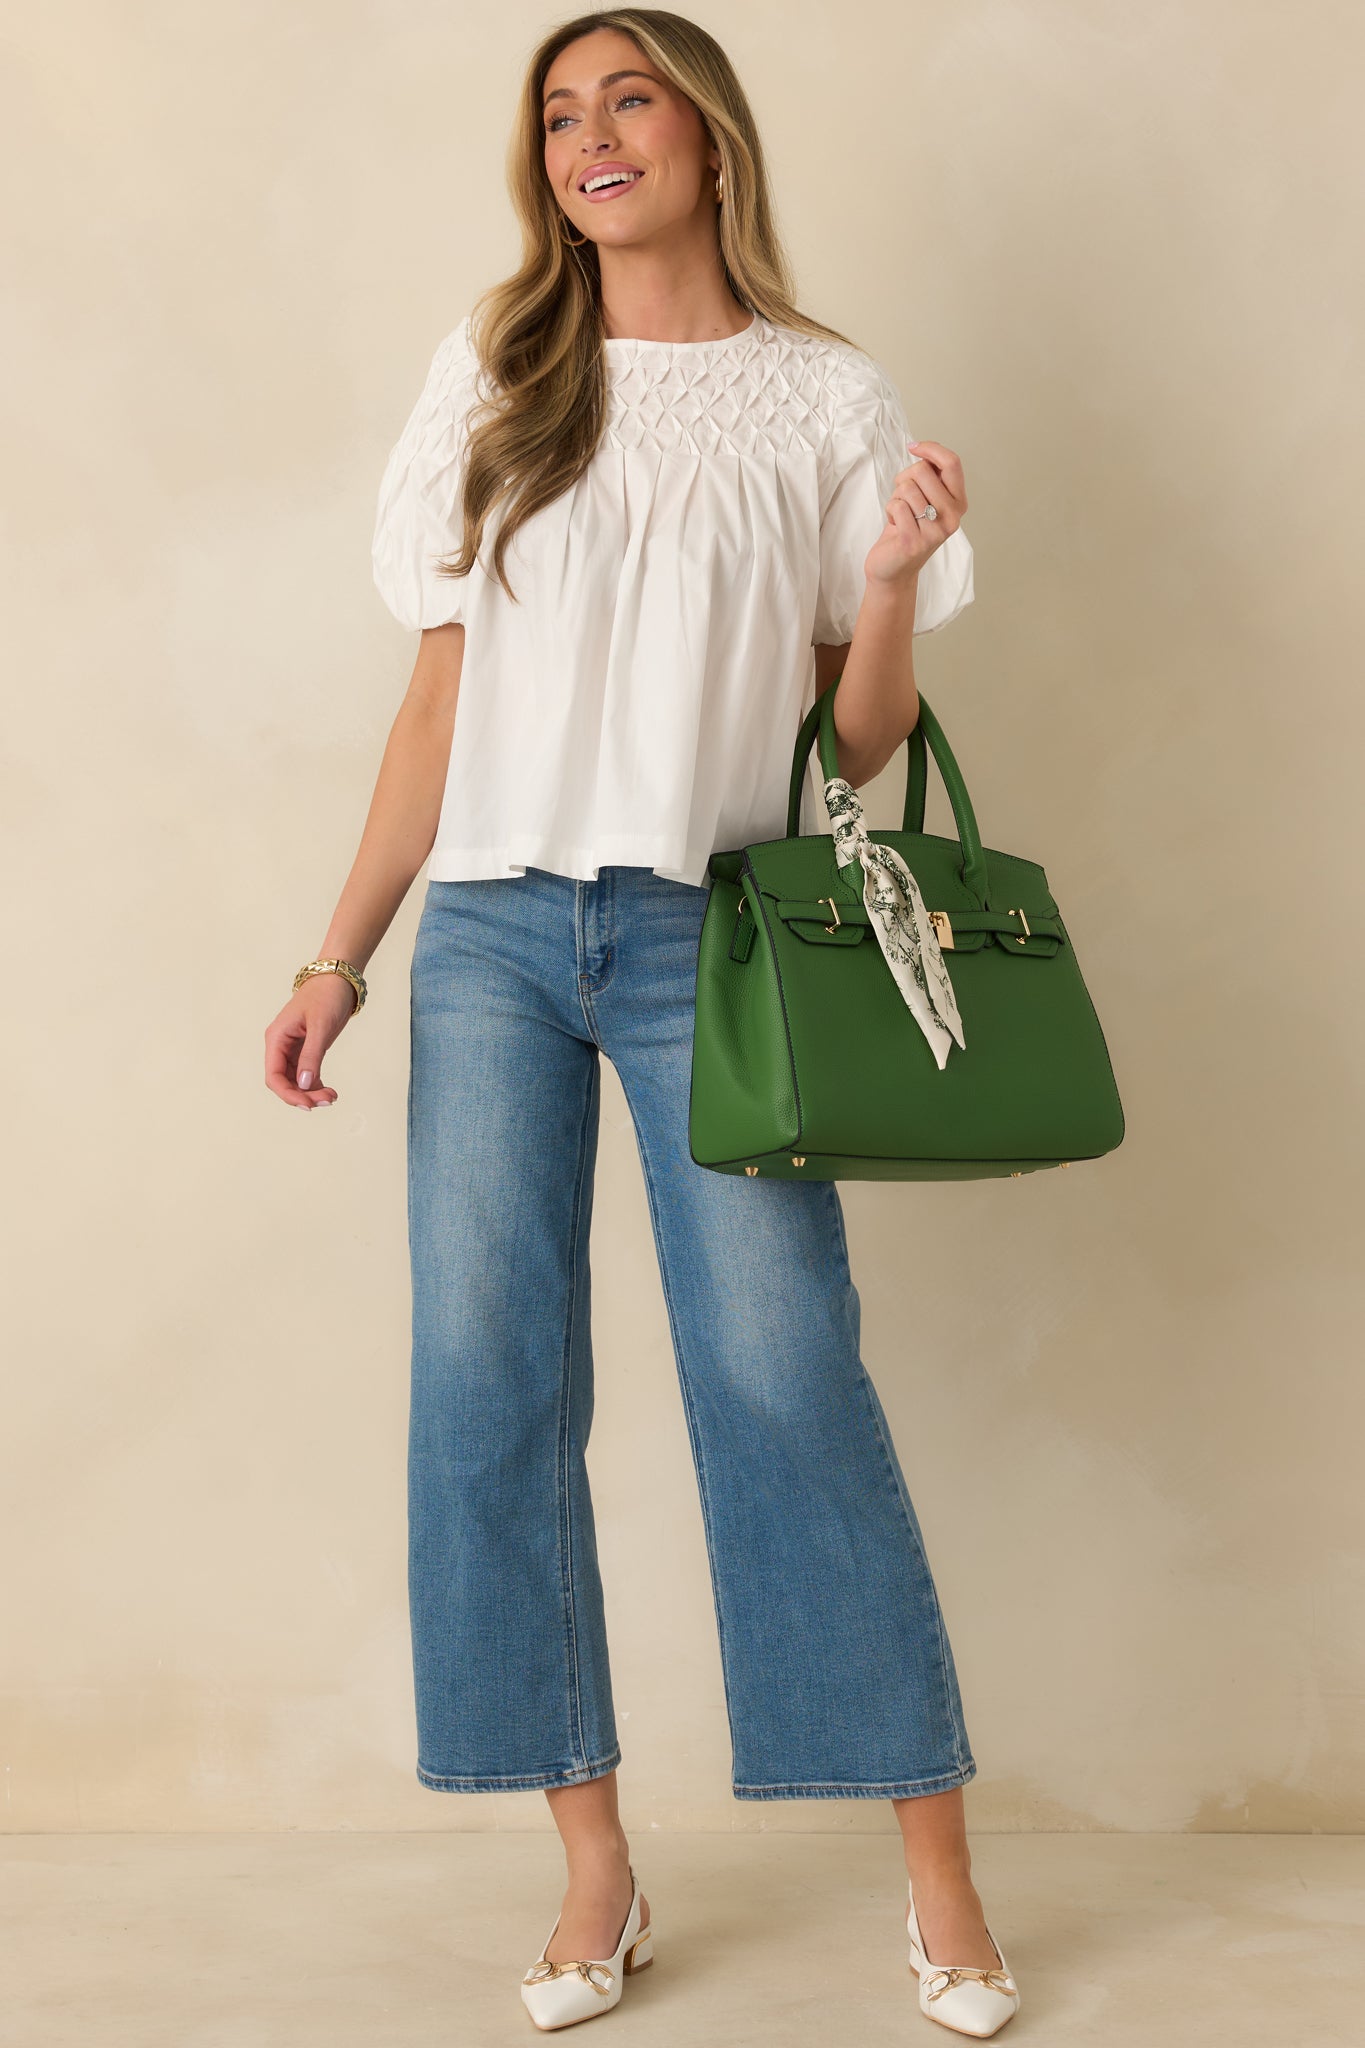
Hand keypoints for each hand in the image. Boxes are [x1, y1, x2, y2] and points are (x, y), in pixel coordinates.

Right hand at [264, 974, 356, 1108]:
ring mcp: (292, 1049)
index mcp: (276, 1038)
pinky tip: (328, 1091)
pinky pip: (305, 1074)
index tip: (308, 1104)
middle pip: (283, 1081)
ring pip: (295, 1080)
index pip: (273, 1076)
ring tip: (332, 1096)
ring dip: (310, 1092)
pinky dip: (315, 1085)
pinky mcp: (305, 1049)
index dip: (288, 1094)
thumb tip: (304, 1084)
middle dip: (302, 1095)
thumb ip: (312, 1056)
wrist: (337, 979)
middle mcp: (280, 1046)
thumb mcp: (320, 1026)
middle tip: (327, 1101)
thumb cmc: (326, 996)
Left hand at [864, 436, 967, 591]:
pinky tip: (896, 526)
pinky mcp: (914, 541)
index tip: (914, 447)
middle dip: (905, 478)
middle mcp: (952, 517)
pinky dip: (890, 511)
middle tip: (904, 498)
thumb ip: (930, 477)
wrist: (894, 569)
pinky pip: (896, 506)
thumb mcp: (925, 499)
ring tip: (901, 515)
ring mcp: (935, 531)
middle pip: (923, 471)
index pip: (952, 463)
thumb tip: (923, 450)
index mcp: (958, 503)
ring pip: (906, 488)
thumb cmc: (907, 528)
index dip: (931, 448)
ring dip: (896, 498)